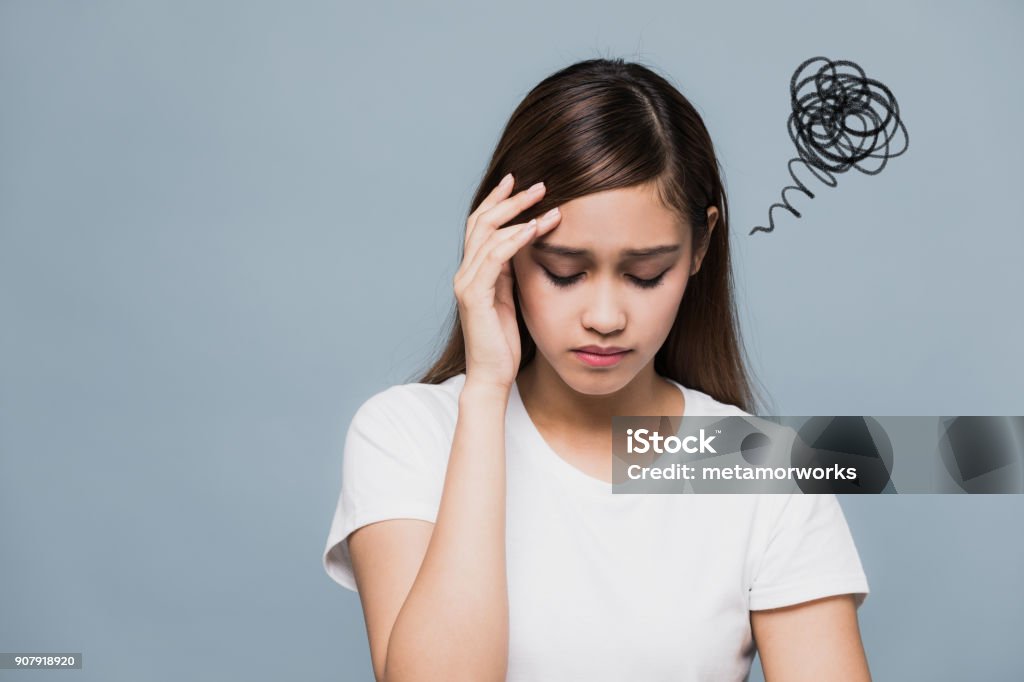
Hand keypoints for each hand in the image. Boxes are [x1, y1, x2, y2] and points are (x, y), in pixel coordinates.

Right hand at [453, 174, 561, 390]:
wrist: (492, 375)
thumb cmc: (504, 342)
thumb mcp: (510, 296)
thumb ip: (510, 271)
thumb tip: (525, 243)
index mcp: (473, 271)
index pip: (481, 225)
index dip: (498, 201)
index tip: (517, 181)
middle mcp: (465, 273)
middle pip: (482, 222)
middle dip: (510, 200)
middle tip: (538, 184)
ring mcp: (467, 284)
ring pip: (488, 236)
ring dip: (519, 215)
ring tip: (545, 202)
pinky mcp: (475, 297)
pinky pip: (494, 259)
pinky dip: (514, 240)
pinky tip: (533, 229)